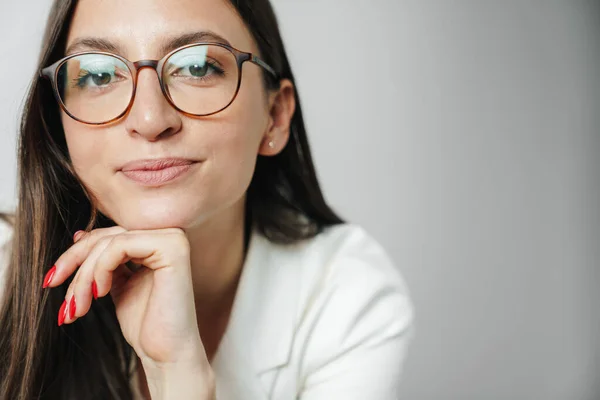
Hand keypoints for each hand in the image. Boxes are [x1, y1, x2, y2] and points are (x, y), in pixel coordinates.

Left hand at [44, 226, 214, 395]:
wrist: (166, 353)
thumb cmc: (145, 325)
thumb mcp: (116, 285)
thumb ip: (104, 261)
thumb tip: (80, 234)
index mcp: (158, 241)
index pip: (108, 235)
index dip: (75, 255)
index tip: (52, 281)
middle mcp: (169, 234)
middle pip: (106, 236)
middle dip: (75, 266)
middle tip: (63, 301)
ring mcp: (173, 239)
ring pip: (109, 242)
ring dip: (84, 276)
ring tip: (78, 307)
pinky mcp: (172, 248)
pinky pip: (120, 246)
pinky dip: (100, 270)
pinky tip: (101, 294)